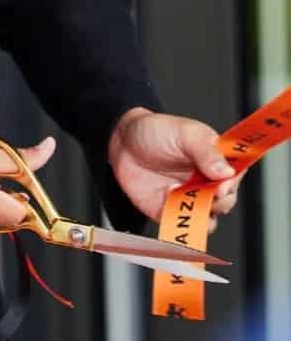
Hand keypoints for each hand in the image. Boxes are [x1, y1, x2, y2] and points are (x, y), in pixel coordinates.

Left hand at [109, 108, 240, 229]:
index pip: (237, 175)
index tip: (222, 184)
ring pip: (210, 218)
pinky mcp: (172, 211)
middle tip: (201, 190)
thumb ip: (206, 150)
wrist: (122, 142)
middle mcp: (208, 182)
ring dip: (198, 212)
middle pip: (227, 201)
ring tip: (178, 193)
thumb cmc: (155, 132)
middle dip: (216, 200)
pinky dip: (179, 222)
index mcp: (217, 160)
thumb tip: (227, 171)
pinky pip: (184, 227)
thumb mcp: (184, 132)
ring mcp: (191, 198)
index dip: (232, 182)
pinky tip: (167, 202)